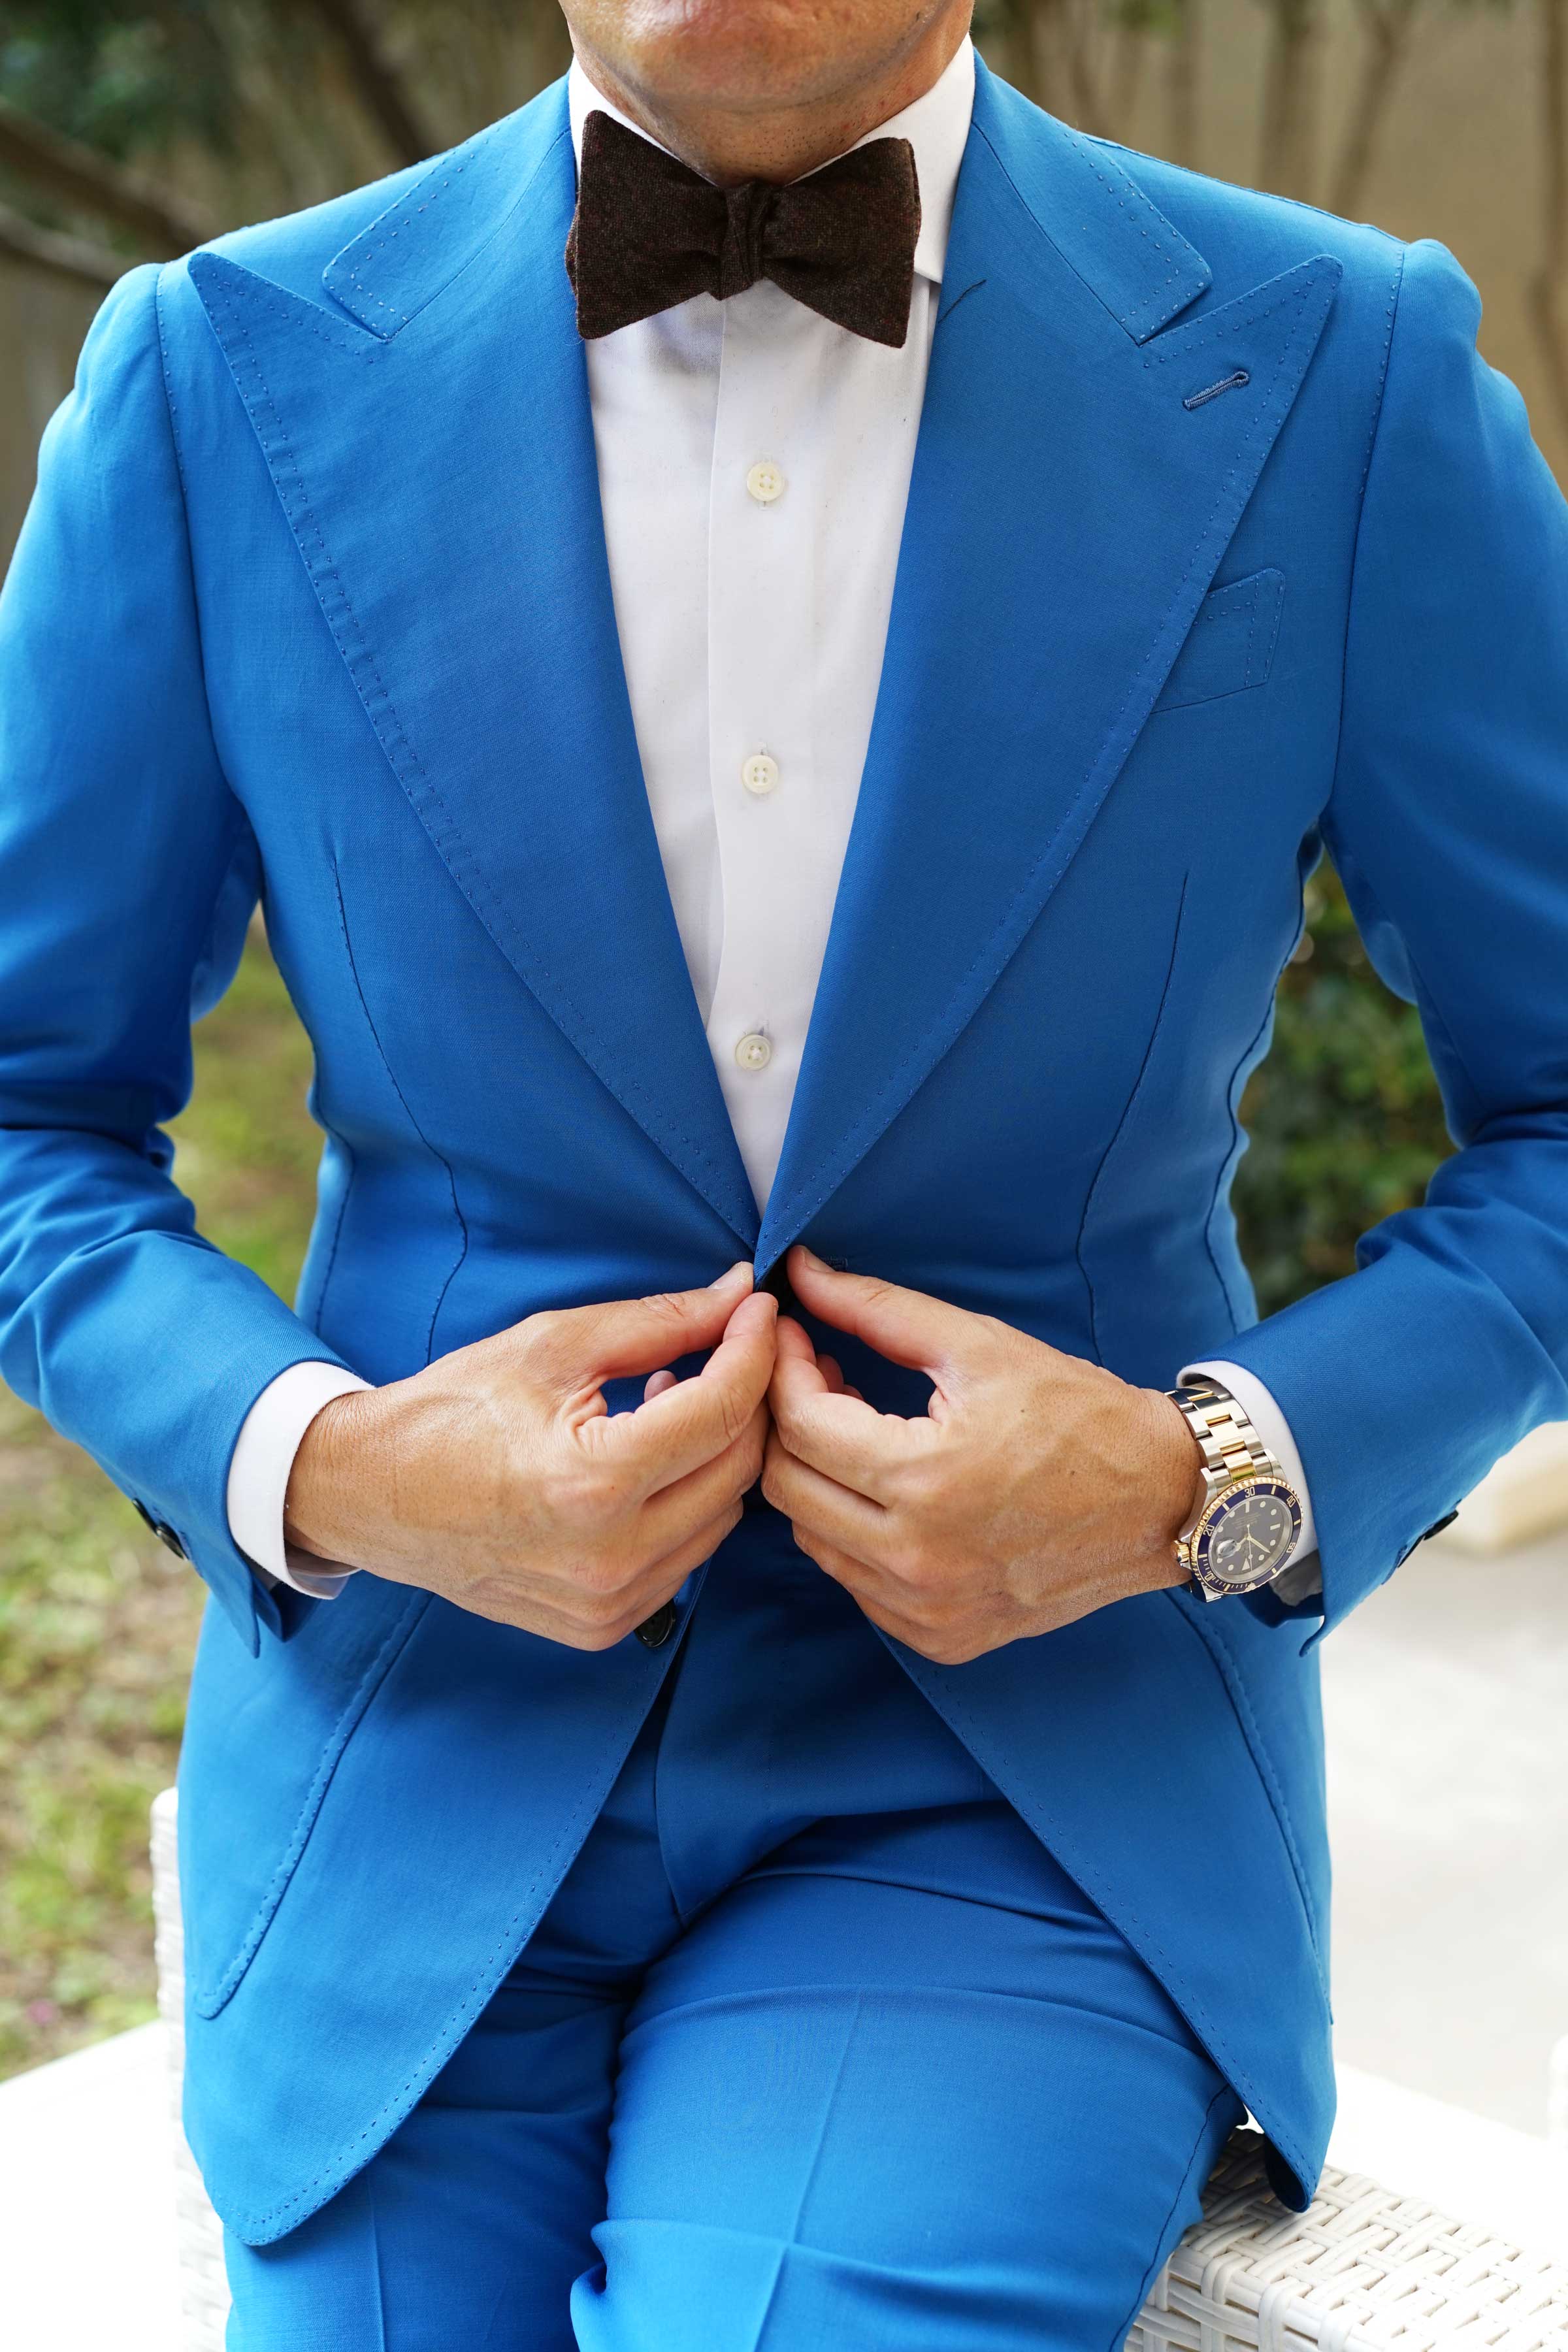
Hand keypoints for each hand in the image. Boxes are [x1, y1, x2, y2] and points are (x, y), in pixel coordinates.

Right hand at [285, 1263, 775, 1647]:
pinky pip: (686, 1558)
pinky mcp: (602, 1625)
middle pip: (736, 1467)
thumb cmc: (453, 1409)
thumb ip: (659, 1322)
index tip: (758, 1308)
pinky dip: (685, 1503)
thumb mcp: (554, 1345)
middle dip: (746, 1398)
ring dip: (715, 1452)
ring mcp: (608, 1603)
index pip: (721, 1409)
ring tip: (667, 1400)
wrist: (374, 1495)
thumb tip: (740, 1294)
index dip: (753, 1347)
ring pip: (722, 1516)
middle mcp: (610, 1557)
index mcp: (594, 1483)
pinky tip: (646, 1459)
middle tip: (725, 1348)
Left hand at [762, 1247, 1198, 1663]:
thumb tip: (801, 1273)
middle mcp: (919, 1561)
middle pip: (787, 1488)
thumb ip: (877, 1309)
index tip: (795, 1335)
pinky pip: (856, 1583)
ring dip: (817, 1478)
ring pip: (813, 1539)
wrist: (1162, 1499)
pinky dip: (852, 1533)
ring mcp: (929, 1610)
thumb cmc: (1079, 1414)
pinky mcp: (943, 1637)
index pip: (801, 1426)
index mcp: (926, 1482)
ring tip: (856, 1429)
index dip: (783, 1370)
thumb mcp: (979, 1346)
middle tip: (821, 1377)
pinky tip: (887, 1490)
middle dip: (788, 1422)